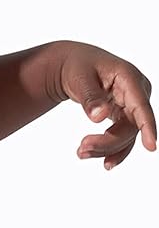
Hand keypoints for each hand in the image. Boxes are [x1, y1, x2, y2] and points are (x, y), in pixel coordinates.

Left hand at [56, 41, 155, 169]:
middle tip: (81, 149)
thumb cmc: (78, 67)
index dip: (147, 126)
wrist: (75, 65)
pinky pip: (124, 136)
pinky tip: (105, 162)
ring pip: (127, 135)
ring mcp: (134, 104)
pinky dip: (113, 150)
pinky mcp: (127, 114)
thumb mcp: (79, 78)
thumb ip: (90, 97)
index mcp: (128, 77)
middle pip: (131, 125)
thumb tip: (99, 117)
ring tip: (81, 153)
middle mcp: (137, 91)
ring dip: (106, 148)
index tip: (151, 147)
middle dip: (108, 142)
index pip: (141, 105)